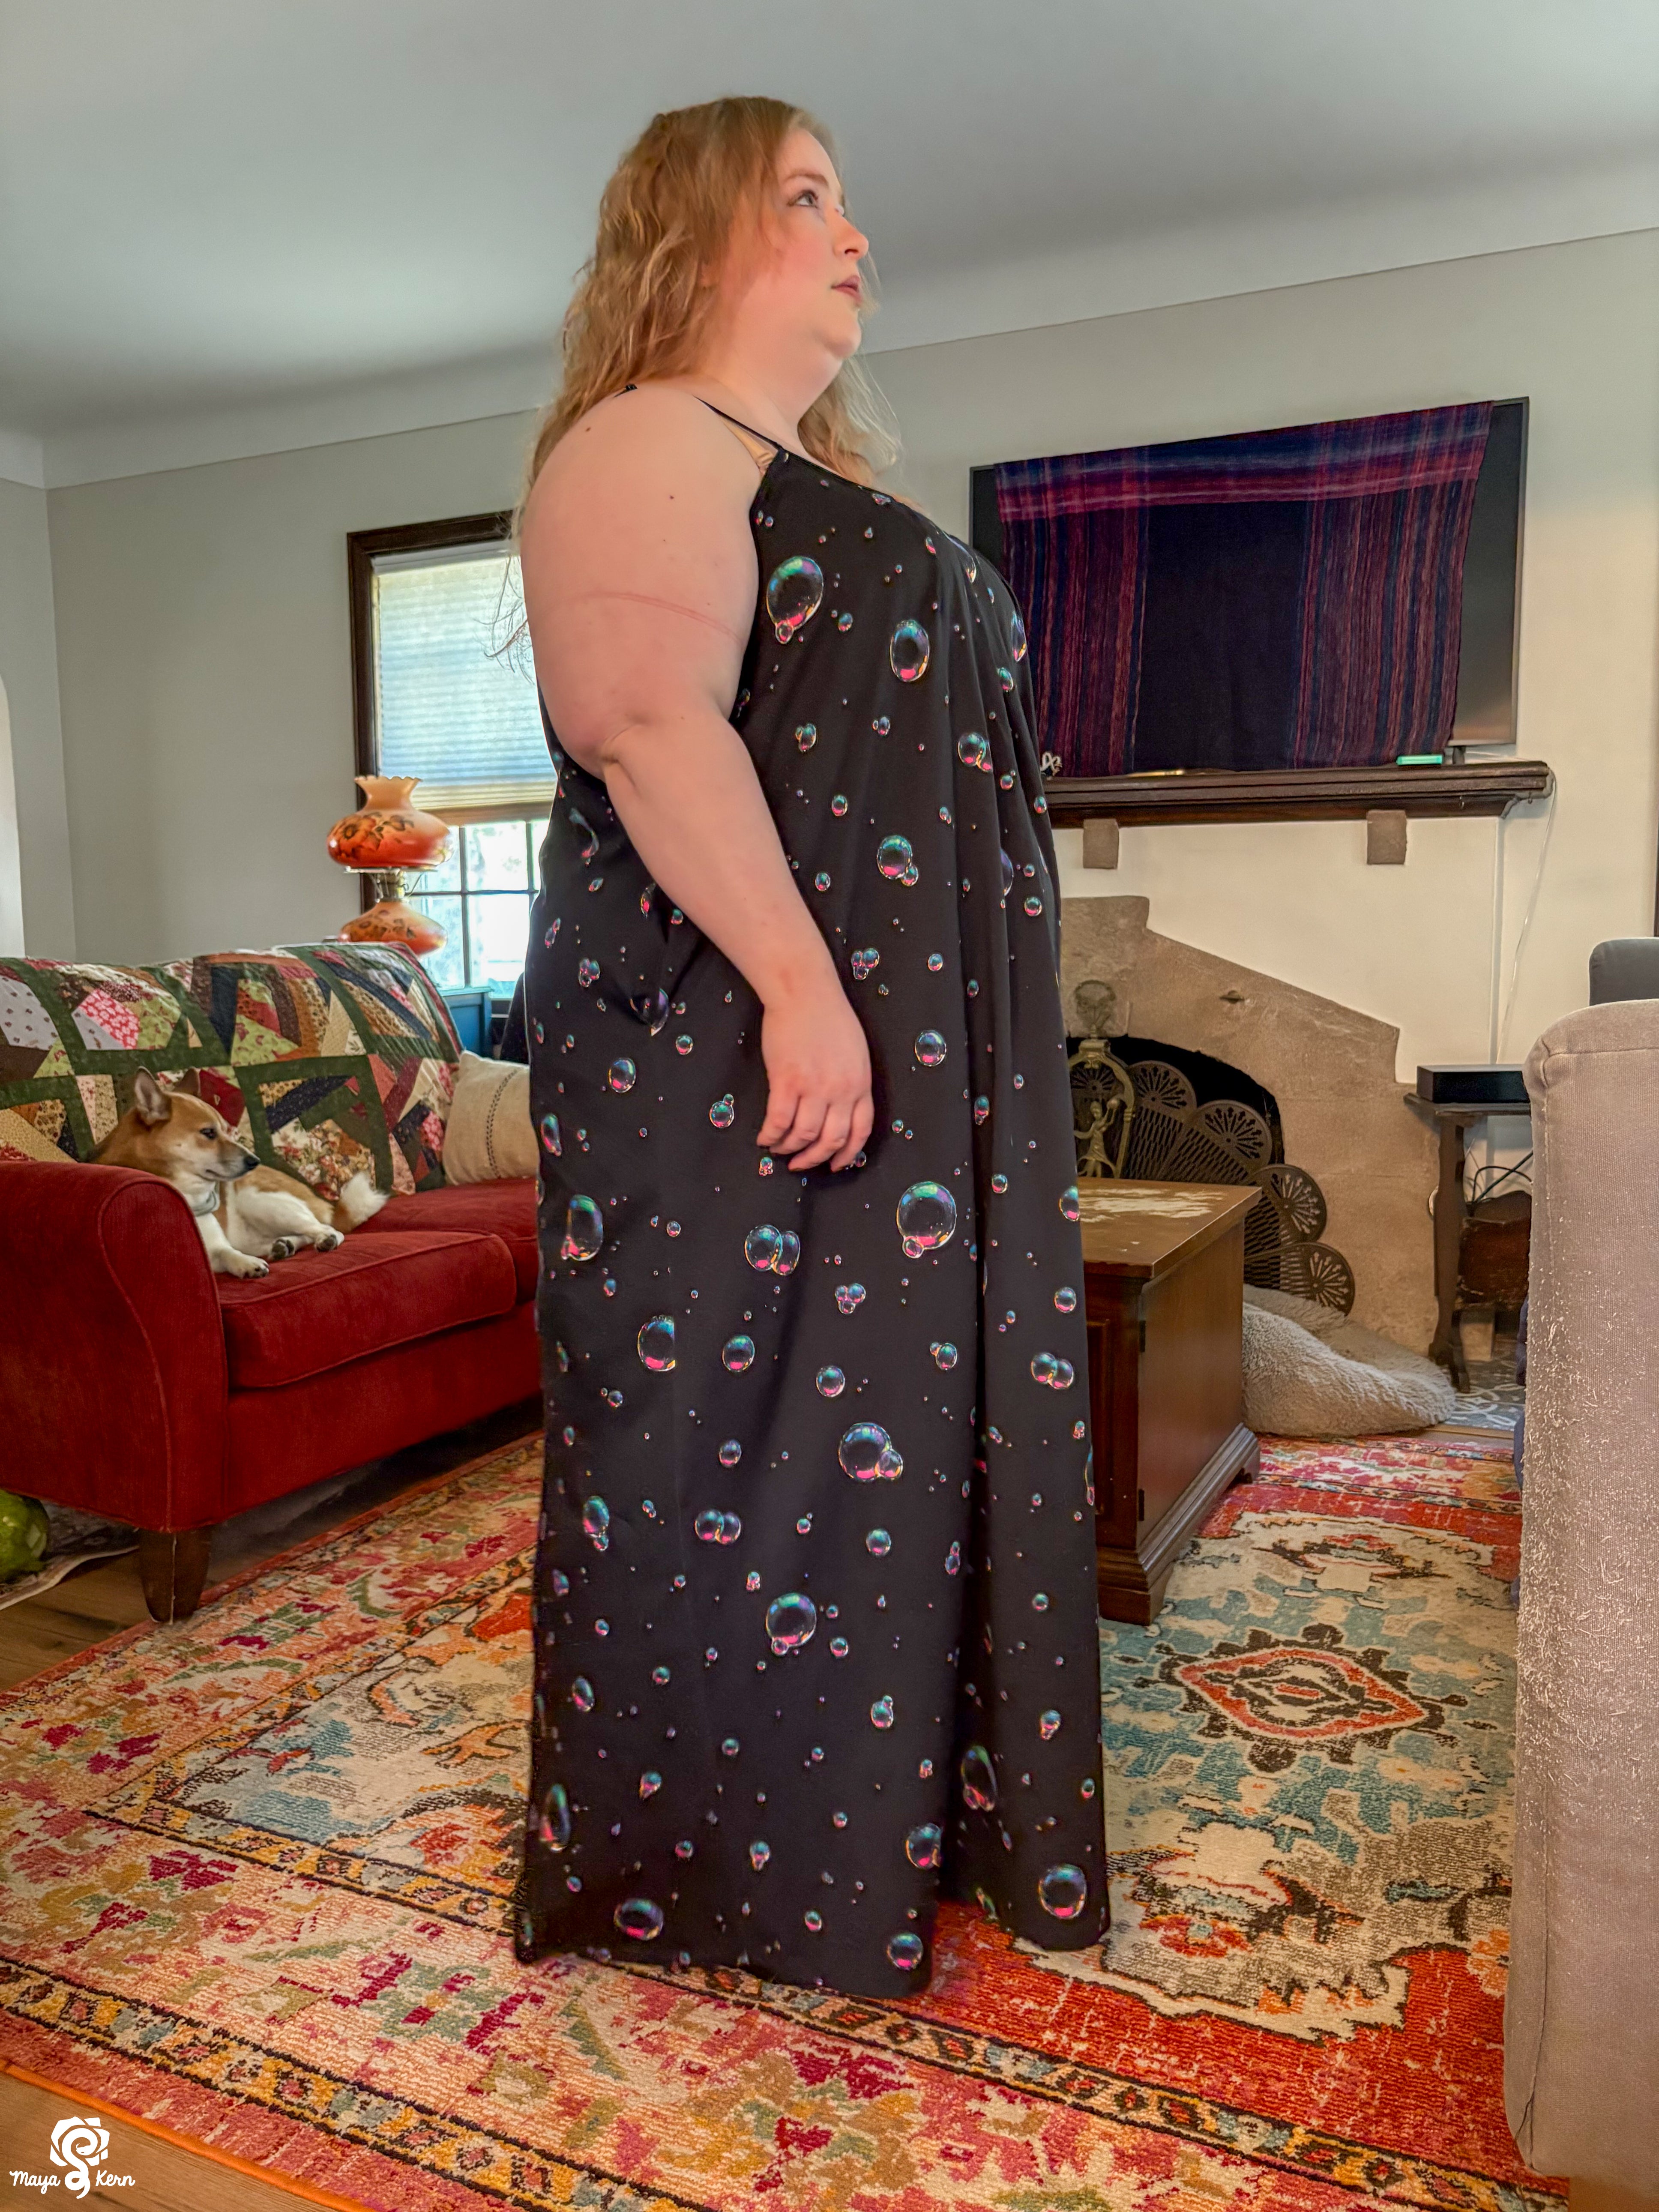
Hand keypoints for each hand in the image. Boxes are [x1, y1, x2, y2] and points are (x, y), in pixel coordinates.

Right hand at [756, 980, 873, 1171]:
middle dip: (814, 1158)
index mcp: (861, 1083)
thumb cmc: (828, 1016)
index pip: (860, 1131)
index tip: (835, 1165)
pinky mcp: (787, 1081)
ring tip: (778, 1149)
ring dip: (789, 1148)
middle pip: (831, 1139)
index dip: (847, 1154)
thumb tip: (839, 1109)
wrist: (804, 992)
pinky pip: (779, 1121)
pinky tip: (764, 1138)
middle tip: (800, 1164)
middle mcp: (841, 1090)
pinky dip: (770, 1135)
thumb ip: (851, 1081)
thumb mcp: (854, 1052)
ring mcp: (814, 1087)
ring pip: (803, 1135)